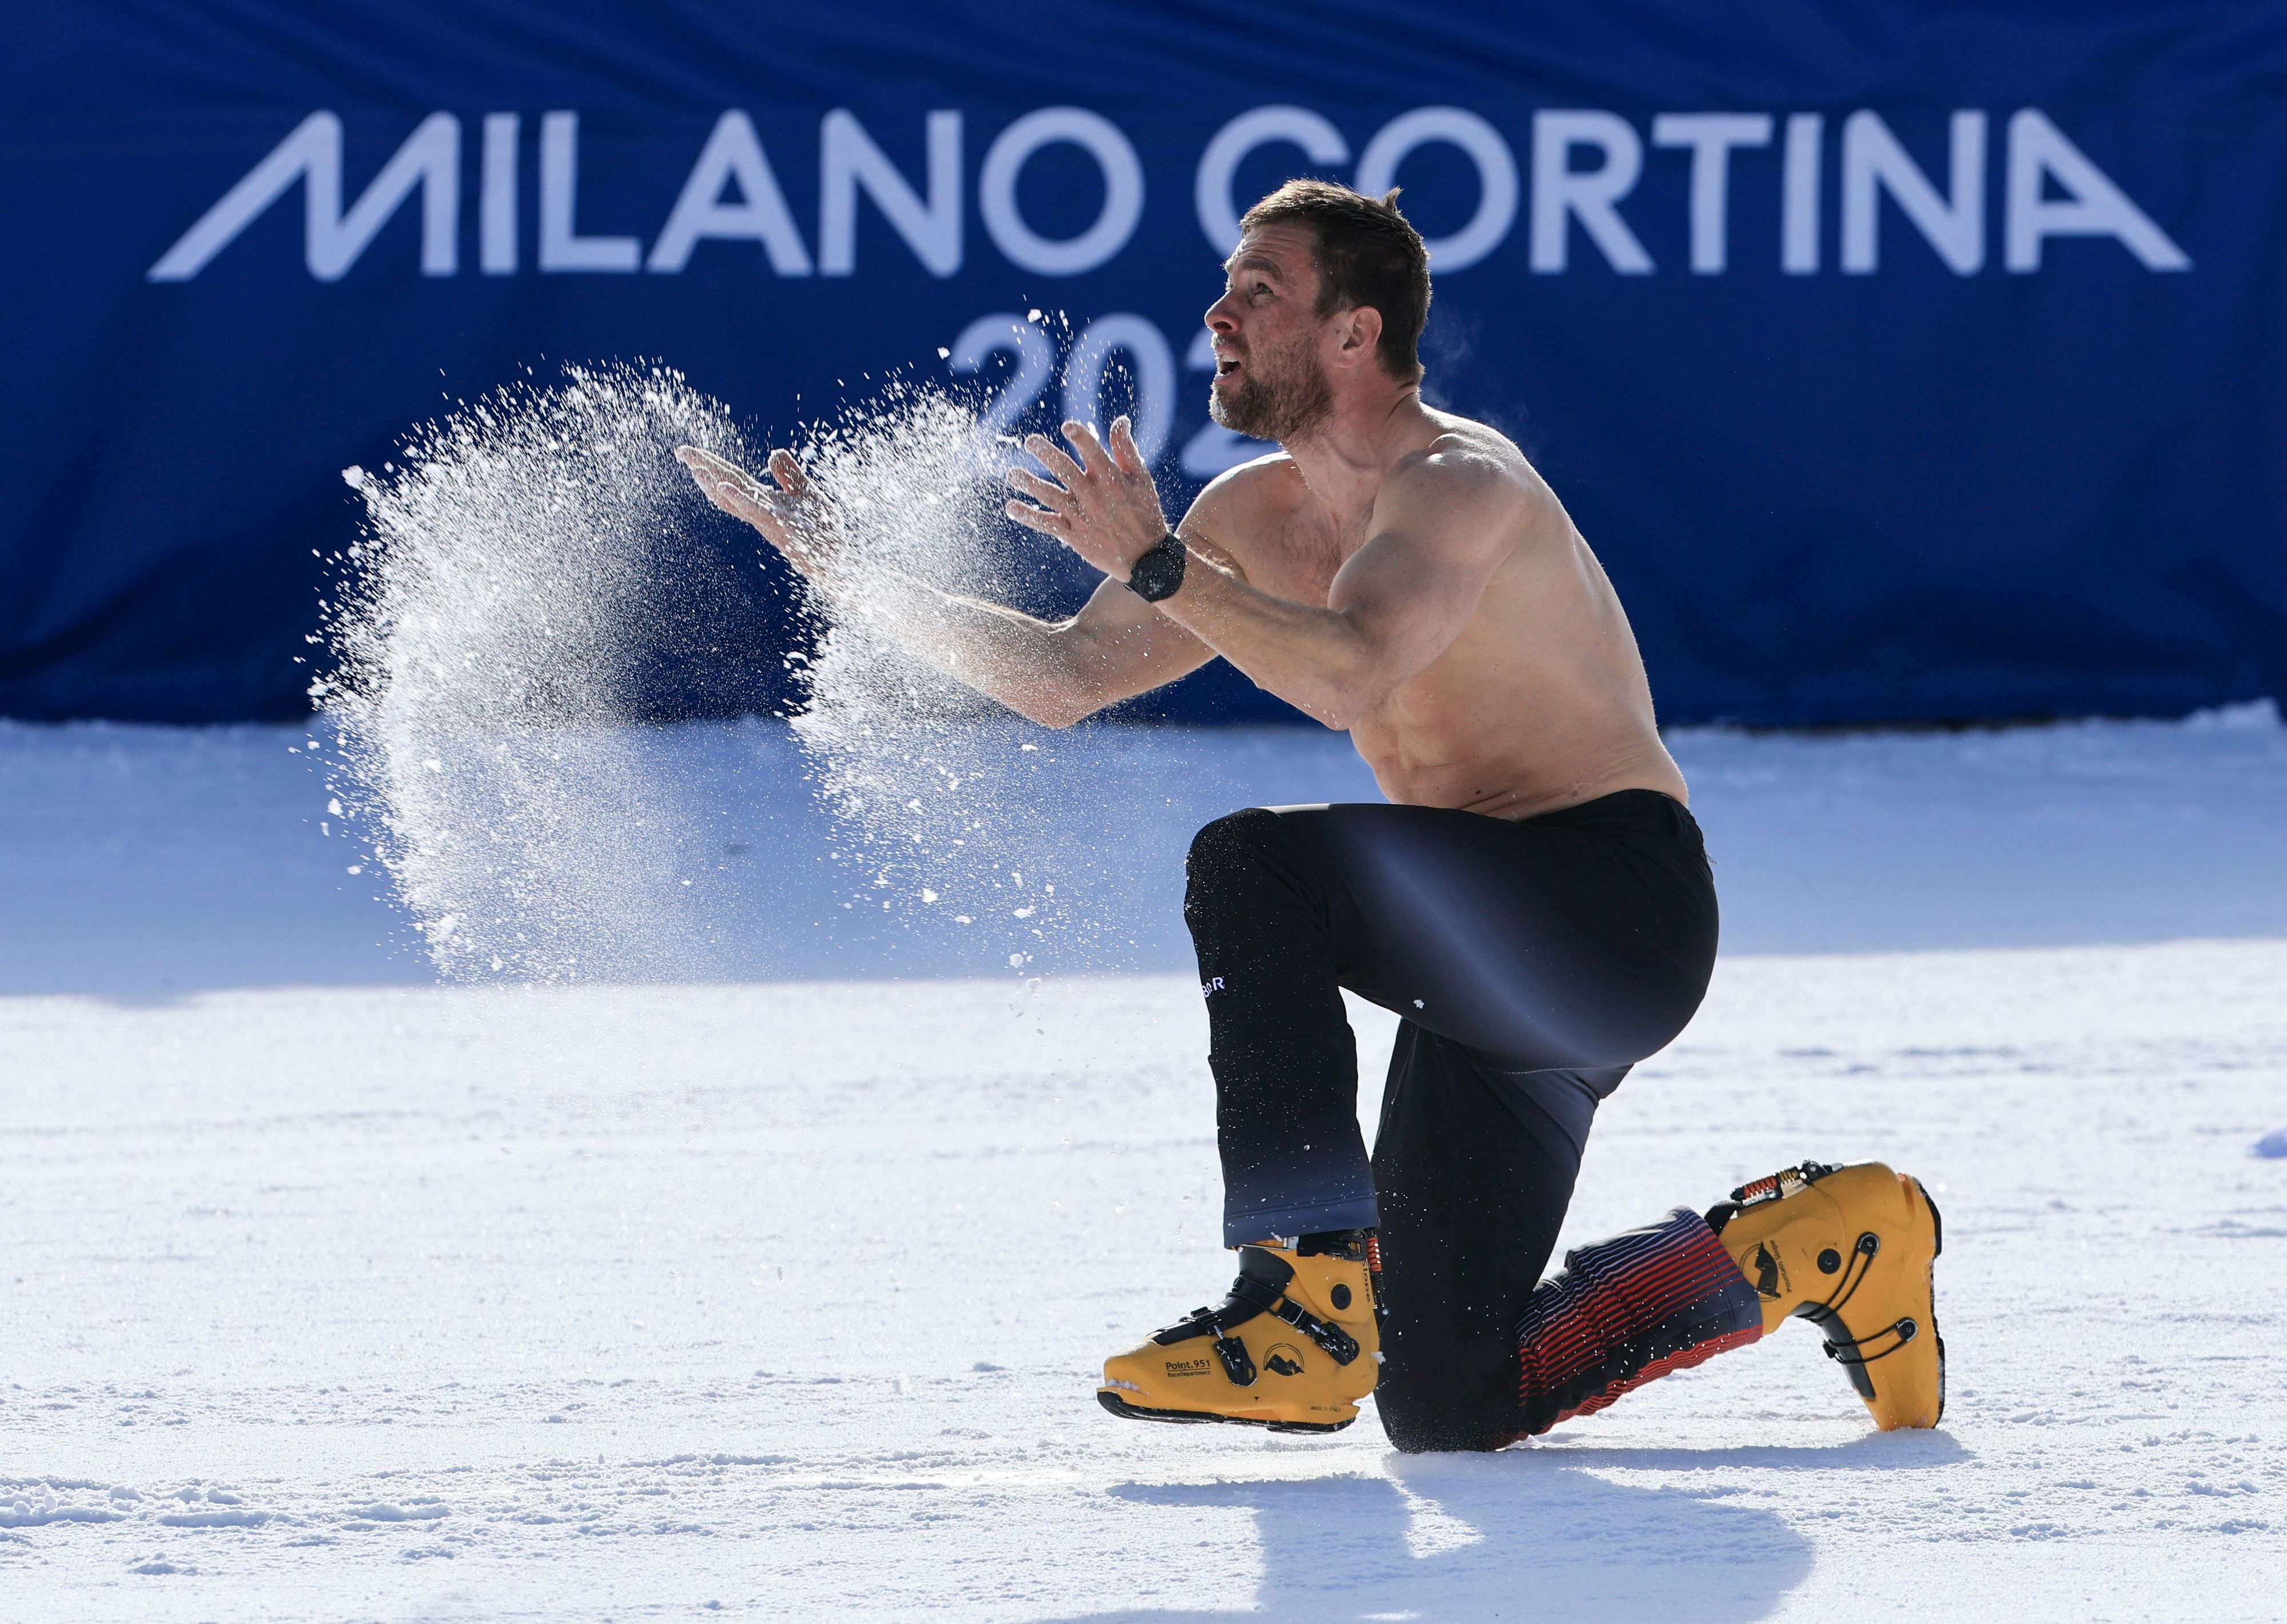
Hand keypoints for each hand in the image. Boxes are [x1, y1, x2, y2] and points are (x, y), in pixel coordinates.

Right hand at [677, 444, 842, 583]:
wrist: (835, 560)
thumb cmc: (822, 531)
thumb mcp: (807, 493)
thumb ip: (790, 474)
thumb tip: (773, 453)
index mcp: (764, 500)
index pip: (733, 477)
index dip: (712, 463)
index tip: (689, 451)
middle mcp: (759, 509)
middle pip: (728, 484)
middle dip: (705, 468)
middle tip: (681, 451)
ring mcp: (766, 519)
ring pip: (735, 499)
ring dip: (715, 484)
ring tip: (695, 468)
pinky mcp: (779, 527)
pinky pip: (755, 511)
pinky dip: (739, 499)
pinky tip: (724, 487)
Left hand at [1003, 417, 1167, 579]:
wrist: (1146, 559)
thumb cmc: (1145, 513)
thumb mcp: (1141, 479)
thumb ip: (1126, 449)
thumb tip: (1119, 420)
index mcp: (1112, 479)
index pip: (1094, 453)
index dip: (1081, 438)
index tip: (1067, 427)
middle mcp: (1094, 496)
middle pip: (1066, 471)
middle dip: (1047, 454)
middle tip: (1030, 441)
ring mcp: (1082, 517)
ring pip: (1051, 496)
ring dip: (1030, 484)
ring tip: (1012, 474)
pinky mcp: (1074, 536)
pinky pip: (1047, 524)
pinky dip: (1028, 516)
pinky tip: (1011, 507)